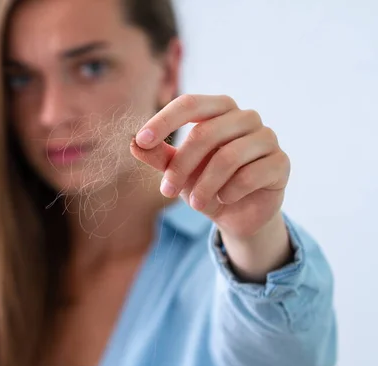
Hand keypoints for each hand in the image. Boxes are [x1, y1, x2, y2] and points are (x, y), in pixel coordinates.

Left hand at [131, 94, 289, 238]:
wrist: (238, 213)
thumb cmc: (205, 183)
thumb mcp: (178, 171)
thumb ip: (159, 155)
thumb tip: (132, 143)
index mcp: (218, 109)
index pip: (189, 103)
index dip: (164, 120)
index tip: (141, 140)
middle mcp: (245, 117)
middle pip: (205, 133)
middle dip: (181, 166)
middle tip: (166, 191)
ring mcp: (266, 137)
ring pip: (228, 157)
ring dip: (204, 185)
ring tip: (194, 203)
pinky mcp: (280, 162)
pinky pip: (251, 175)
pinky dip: (230, 192)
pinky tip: (225, 200)